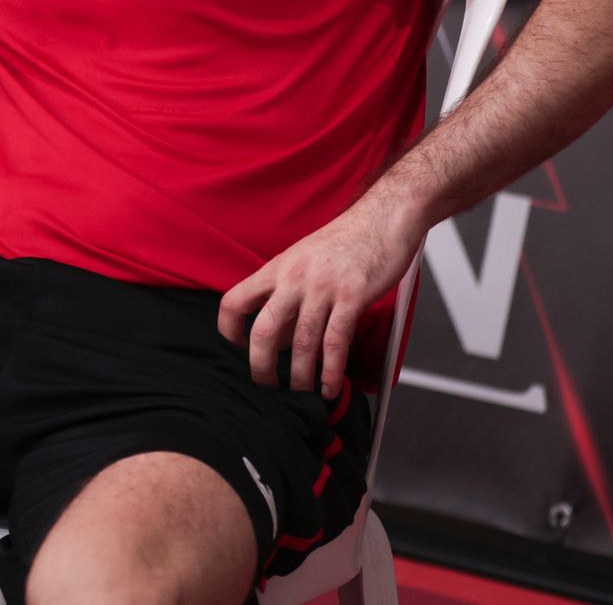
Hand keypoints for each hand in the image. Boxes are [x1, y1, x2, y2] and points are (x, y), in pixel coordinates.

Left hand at [217, 201, 421, 398]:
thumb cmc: (346, 241)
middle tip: (268, 386)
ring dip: (300, 376)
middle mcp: (293, 278)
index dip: (230, 331)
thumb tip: (276, 339)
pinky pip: (335, 342)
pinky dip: (331, 371)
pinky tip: (330, 386)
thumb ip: (286, 296)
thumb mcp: (302, 261)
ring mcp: (322, 288)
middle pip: (263, 331)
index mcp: (276, 269)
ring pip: (300, 343)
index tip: (240, 351)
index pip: (233, 302)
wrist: (383, 218)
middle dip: (261, 367)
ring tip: (302, 394)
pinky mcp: (352, 296)